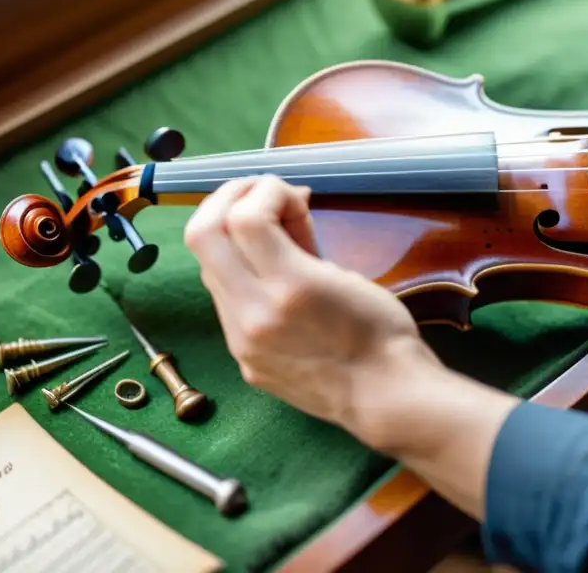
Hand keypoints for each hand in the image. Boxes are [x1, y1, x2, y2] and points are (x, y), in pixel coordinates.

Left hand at [183, 175, 439, 439]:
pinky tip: (269, 271)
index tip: (292, 192)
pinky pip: (224, 300)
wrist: (384, 397)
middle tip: (260, 194)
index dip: (266, 190)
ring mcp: (241, 341)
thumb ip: (302, 239)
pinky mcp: (242, 358)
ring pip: (208, 266)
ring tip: (271, 233)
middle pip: (203, 235)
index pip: (244, 217)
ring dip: (230, 235)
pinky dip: (239, 271)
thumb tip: (281, 209)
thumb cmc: (381, 332)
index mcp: (289, 289)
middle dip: (228, 199)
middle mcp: (253, 316)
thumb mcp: (347, 273)